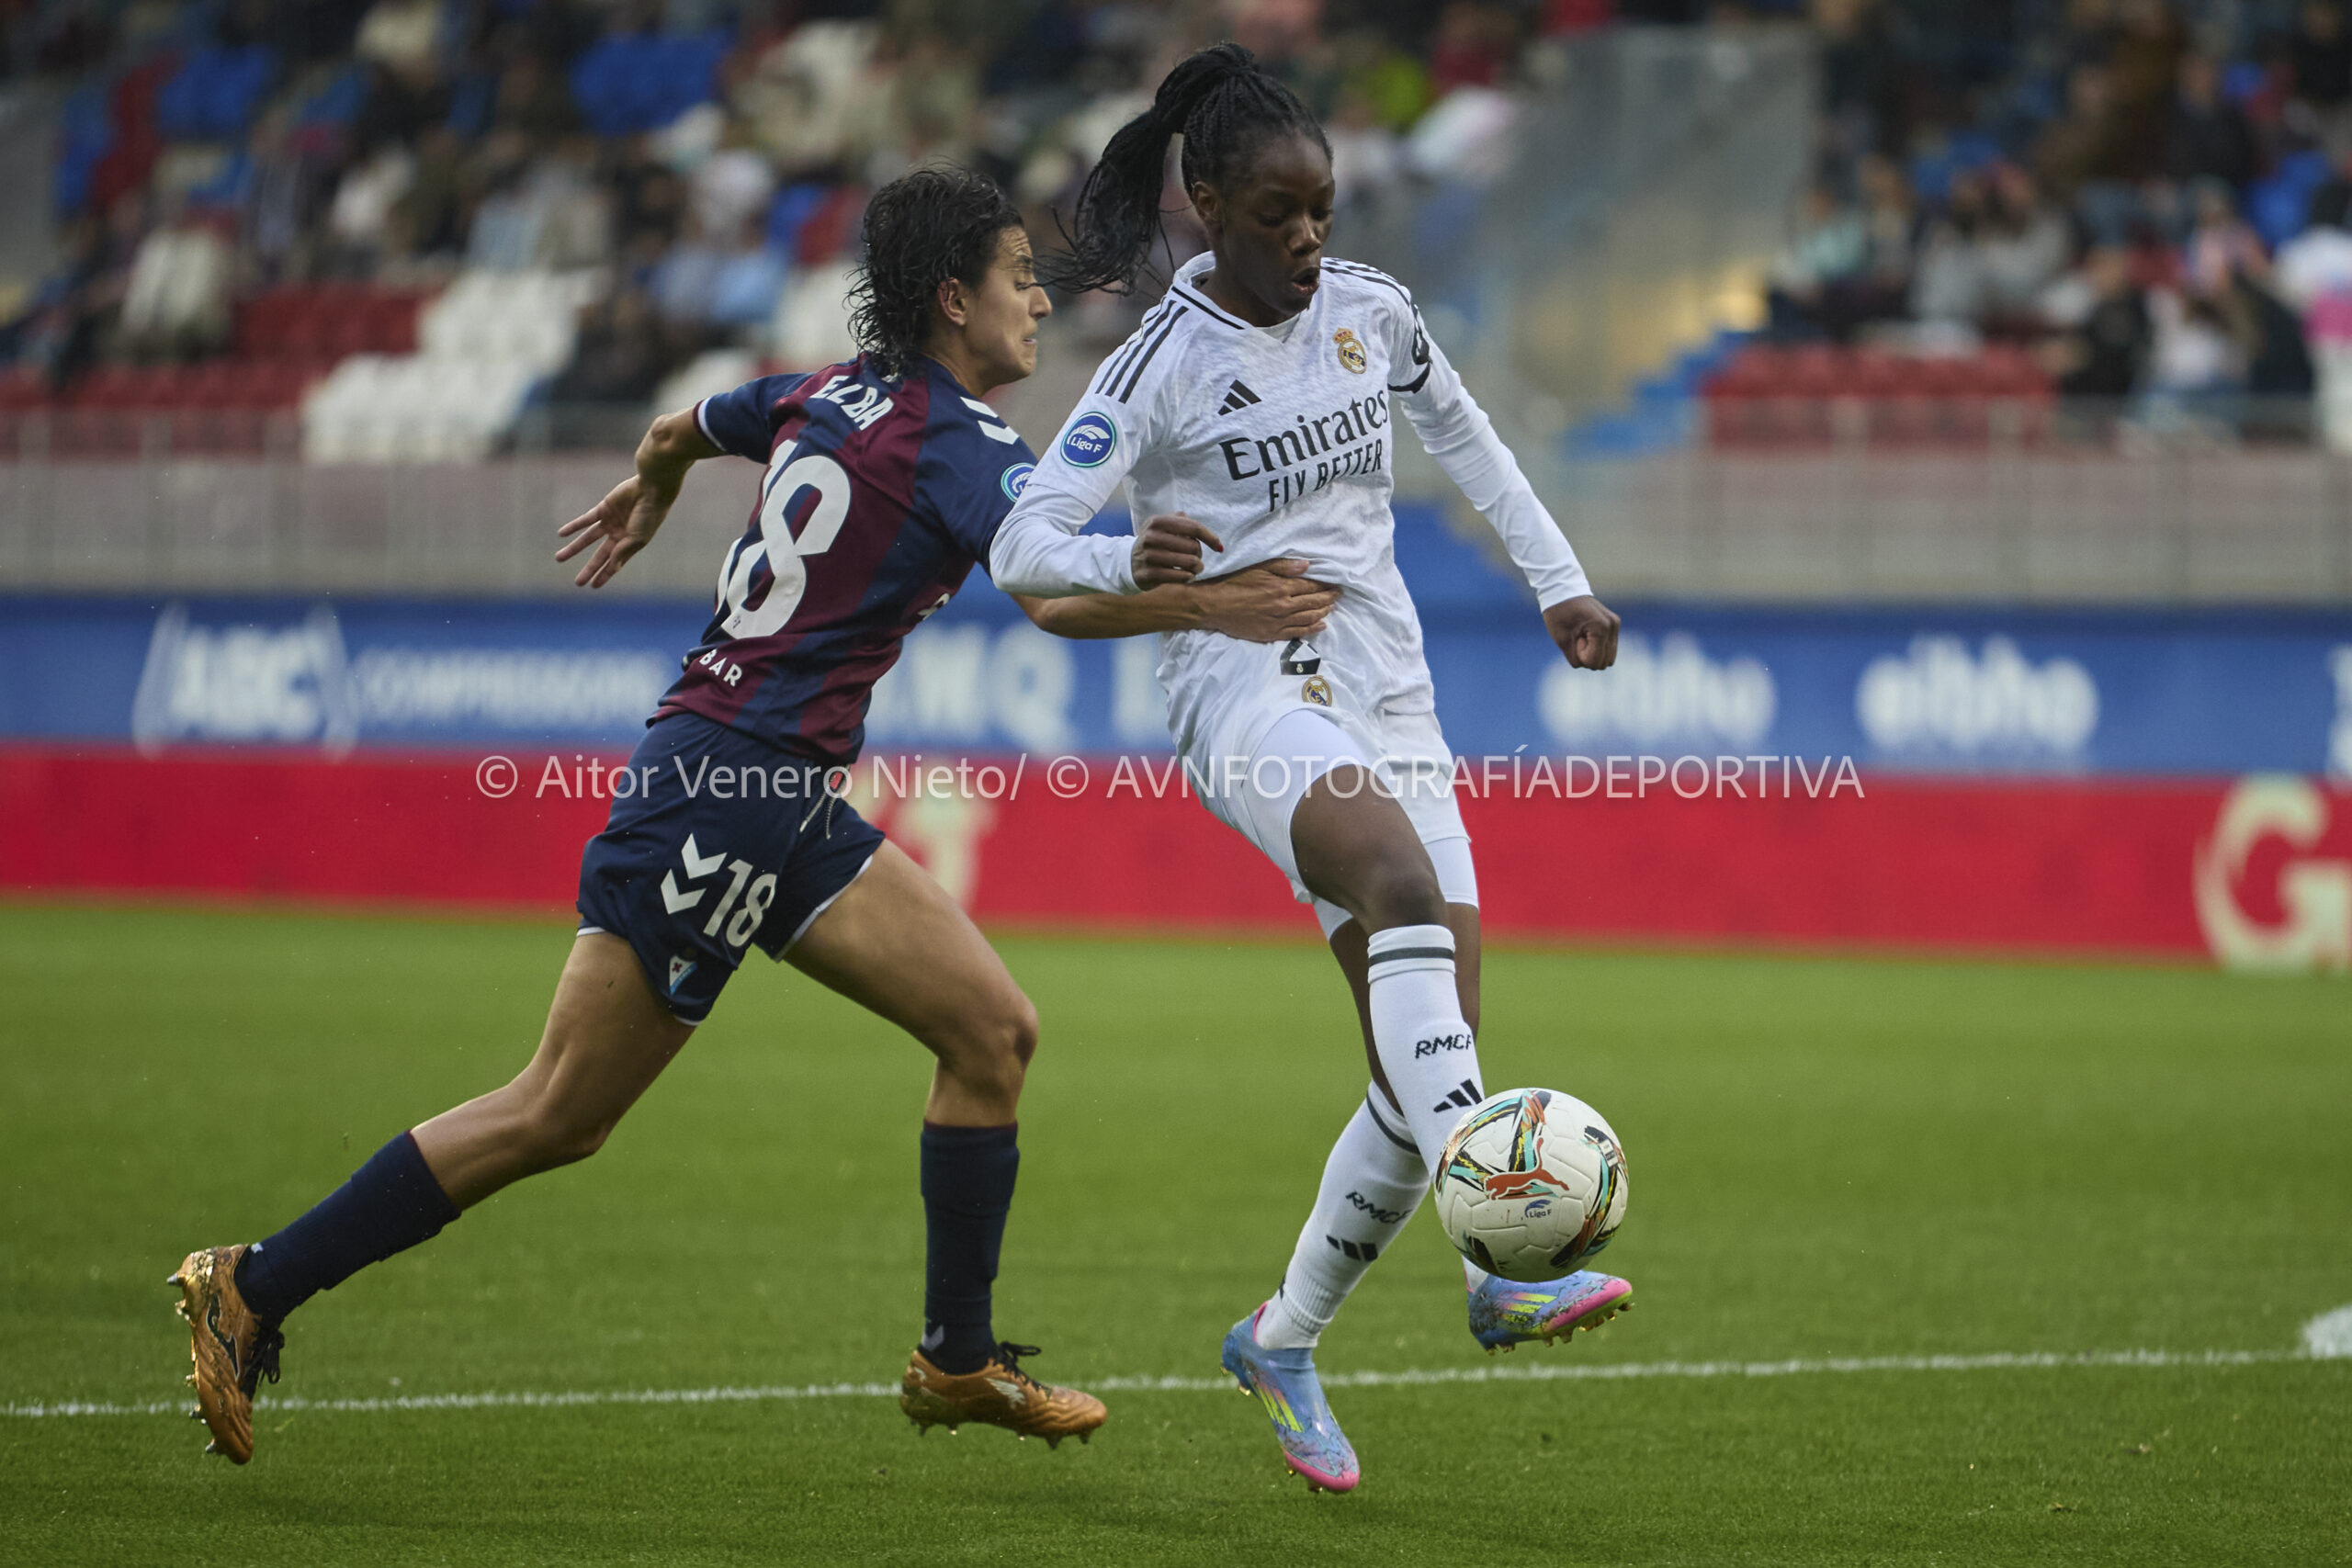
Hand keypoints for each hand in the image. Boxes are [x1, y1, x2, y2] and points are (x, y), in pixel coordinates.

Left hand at [555, 474, 674, 588]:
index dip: (604, 575)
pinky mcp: (604, 508)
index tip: (593, 586)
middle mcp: (619, 535)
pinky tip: (561, 534)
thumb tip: (611, 567)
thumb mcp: (637, 538)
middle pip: (600, 555)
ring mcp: (611, 522)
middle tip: (578, 583)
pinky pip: (585, 520)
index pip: (615, 564)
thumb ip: (622, 551)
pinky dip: (573, 526)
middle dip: (590, 569)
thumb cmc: (649, 516)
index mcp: (631, 545)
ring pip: (588, 538)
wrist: (652, 490)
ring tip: (559, 558)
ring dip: (574, 548)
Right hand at [1132, 512, 1221, 586]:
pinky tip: (1187, 576)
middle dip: (1200, 554)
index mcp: (1157, 522)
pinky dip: (1188, 577)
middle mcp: (1151, 537)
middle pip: (1193, 546)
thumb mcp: (1164, 526)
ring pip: (1189, 562)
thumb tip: (1210, 537)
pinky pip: (1180, 577)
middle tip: (1196, 558)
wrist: (1128, 562)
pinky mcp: (1148, 574)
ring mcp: (1148, 556)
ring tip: (1196, 568)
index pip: (1193, 527)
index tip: (1219, 547)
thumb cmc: (1155, 543)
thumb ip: (1185, 522)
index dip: (1210, 537)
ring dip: (1198, 567)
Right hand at [1195, 559, 1340, 642]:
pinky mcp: (1272, 634)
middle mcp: (1284, 606)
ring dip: (1323, 612)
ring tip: (1332, 607)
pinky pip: (1298, 633)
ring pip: (1308, 618)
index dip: (1324, 585)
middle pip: (1312, 602)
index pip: (1309, 586)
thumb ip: (1284, 567)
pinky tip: (1321, 625)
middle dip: (1328, 598)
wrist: (1215, 606)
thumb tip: (1307, 565)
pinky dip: (1312, 629)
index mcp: (1281, 587)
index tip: (1335, 583)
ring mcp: (1279, 622)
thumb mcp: (1258, 568)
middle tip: (1339, 594)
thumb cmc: (1234, 584)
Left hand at [1543, 594, 1619, 669]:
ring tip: (1582, 636)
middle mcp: (1612, 626)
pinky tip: (1587, 634)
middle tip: (1577, 638)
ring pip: (1609, 657)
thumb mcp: (1562, 640)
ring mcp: (1615, 624)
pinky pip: (1608, 648)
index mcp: (1601, 628)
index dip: (1581, 655)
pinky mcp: (1614, 625)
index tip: (1574, 638)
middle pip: (1605, 662)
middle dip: (1589, 656)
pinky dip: (1597, 647)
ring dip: (1594, 653)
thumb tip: (1589, 665)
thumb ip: (1576, 658)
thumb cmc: (1559, 613)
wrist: (1562, 591)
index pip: (1594, 662)